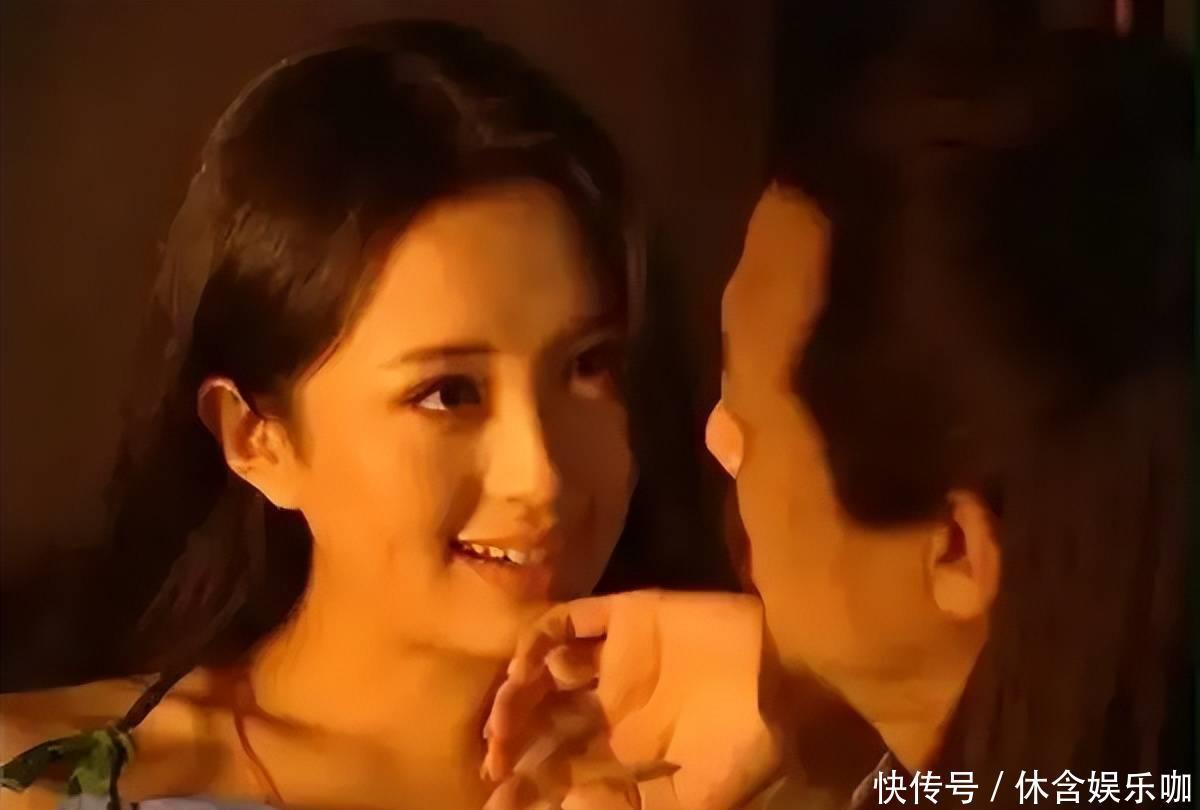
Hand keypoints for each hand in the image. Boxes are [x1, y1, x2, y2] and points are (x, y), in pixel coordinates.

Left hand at [482, 590, 784, 809]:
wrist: (791, 682)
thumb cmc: (747, 748)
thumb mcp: (690, 798)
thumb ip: (631, 806)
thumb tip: (568, 807)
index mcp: (624, 750)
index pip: (559, 765)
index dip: (526, 781)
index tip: (495, 797)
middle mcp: (612, 702)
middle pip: (545, 717)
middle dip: (513, 738)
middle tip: (492, 758)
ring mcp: (618, 657)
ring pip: (549, 668)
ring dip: (520, 689)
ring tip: (503, 715)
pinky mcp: (630, 616)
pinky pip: (574, 620)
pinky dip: (544, 637)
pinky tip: (528, 662)